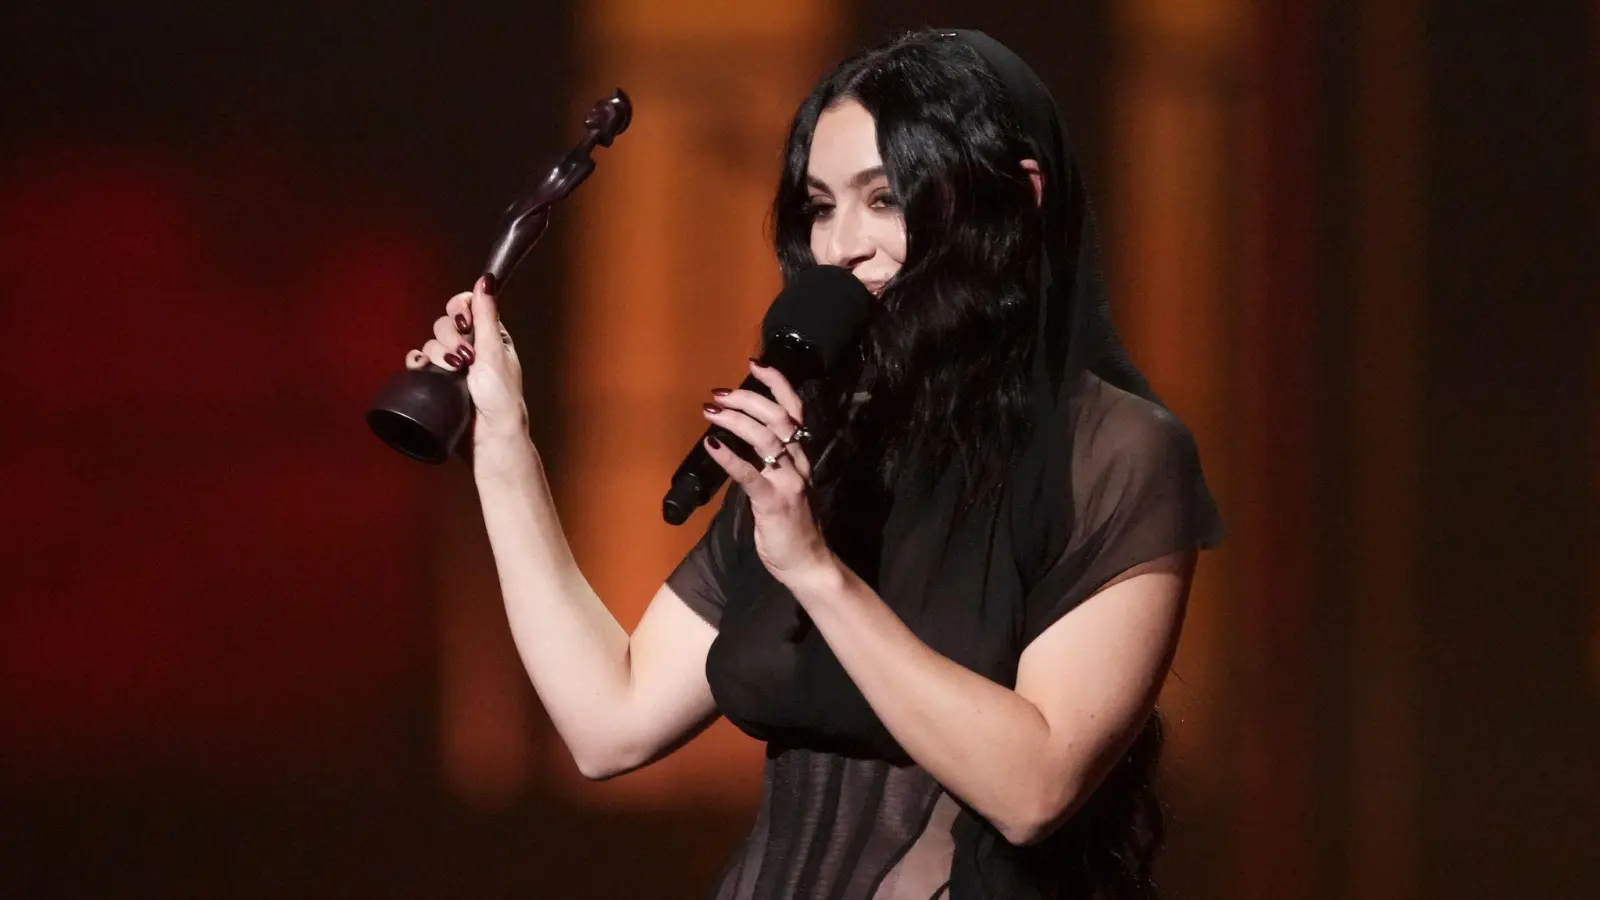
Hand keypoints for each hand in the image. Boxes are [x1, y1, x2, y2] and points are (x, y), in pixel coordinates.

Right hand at [404, 275, 528, 447]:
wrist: (488, 436)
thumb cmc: (500, 396)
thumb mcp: (494, 351)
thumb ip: (486, 316)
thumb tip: (486, 279)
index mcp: (490, 336)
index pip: (468, 306)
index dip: (460, 309)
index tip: (463, 322)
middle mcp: (472, 347)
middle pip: (446, 323)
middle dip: (450, 337)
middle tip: (464, 357)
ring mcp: (454, 364)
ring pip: (432, 342)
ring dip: (437, 352)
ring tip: (453, 370)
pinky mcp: (438, 381)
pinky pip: (419, 361)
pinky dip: (417, 361)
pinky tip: (421, 368)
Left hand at [701, 361, 830, 584]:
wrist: (808, 564)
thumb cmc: (791, 527)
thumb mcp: (784, 487)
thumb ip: (768, 464)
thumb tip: (736, 442)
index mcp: (800, 458)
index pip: (794, 410)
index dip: (777, 384)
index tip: (756, 364)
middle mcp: (798, 464)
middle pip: (778, 418)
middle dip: (748, 398)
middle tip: (719, 393)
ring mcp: (789, 483)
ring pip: (767, 440)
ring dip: (737, 421)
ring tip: (712, 411)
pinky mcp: (774, 503)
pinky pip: (751, 475)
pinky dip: (731, 458)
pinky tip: (712, 446)